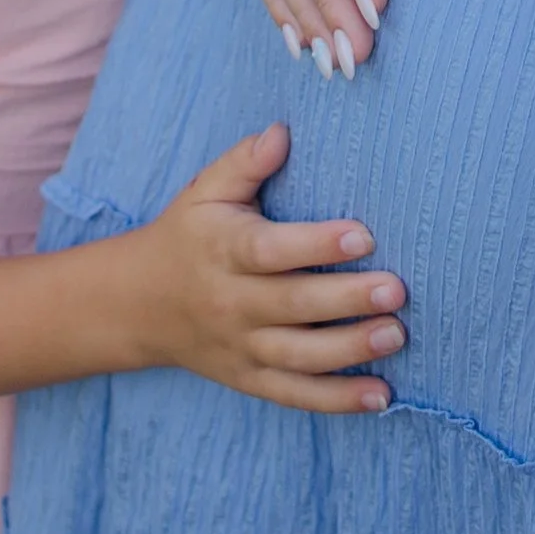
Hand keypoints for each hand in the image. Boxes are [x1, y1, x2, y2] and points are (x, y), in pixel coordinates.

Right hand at [122, 125, 407, 415]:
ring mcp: (241, 347)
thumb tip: (282, 132)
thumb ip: (244, 162)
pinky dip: (337, 400)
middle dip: (347, 300)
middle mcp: (232, 304)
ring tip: (396, 335)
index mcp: (224, 251)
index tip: (363, 236)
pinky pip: (294, 395)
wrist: (137, 305)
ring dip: (350, 351)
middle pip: (293, 307)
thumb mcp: (204, 191)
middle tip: (397, 290)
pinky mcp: (249, 379)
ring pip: (298, 357)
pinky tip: (381, 396)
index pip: (271, 251)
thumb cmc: (187, 235)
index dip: (316, 246)